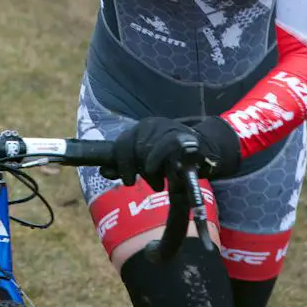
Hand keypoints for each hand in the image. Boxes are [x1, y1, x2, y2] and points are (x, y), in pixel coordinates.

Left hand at [103, 115, 240, 190]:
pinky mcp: (185, 137)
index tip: (129, 180)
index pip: (122, 143)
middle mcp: (151, 124)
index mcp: (140, 129)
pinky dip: (162, 162)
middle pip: (134, 148)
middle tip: (149, 182)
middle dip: (139, 169)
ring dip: (153, 172)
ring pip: (149, 151)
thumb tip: (103, 171)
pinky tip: (166, 174)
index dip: (122, 163)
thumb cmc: (169, 158)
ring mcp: (168, 128)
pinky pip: (167, 148)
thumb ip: (125, 166)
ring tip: (160, 180)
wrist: (202, 151)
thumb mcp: (145, 162)